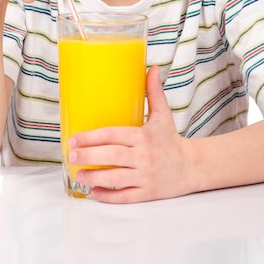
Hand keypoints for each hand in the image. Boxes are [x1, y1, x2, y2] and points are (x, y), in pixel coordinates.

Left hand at [68, 66, 191, 202]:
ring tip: (78, 174)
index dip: (92, 137)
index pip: (114, 135)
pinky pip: (125, 196)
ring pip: (116, 178)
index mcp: (144, 135)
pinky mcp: (148, 192)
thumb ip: (154, 92)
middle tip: (71, 156)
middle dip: (88, 156)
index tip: (74, 139)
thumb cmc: (171, 139)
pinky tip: (95, 192)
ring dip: (94, 177)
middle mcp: (144, 156)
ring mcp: (146, 176)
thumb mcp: (163, 114)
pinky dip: (109, 196)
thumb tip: (153, 67)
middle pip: (111, 156)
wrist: (191, 167)